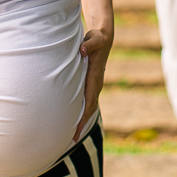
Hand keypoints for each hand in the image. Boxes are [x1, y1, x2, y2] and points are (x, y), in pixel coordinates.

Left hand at [74, 27, 112, 141]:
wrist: (104, 38)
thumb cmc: (97, 39)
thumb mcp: (94, 39)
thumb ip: (88, 44)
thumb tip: (82, 51)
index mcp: (95, 77)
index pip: (89, 99)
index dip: (84, 114)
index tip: (78, 127)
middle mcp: (96, 84)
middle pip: (89, 107)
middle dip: (82, 123)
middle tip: (73, 139)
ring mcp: (94, 85)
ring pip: (89, 106)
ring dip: (82, 120)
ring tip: (73, 135)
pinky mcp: (91, 84)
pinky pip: (87, 100)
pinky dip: (83, 111)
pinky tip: (76, 119)